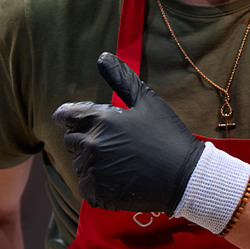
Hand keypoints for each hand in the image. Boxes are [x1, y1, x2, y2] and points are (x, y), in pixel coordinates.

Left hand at [52, 52, 205, 212]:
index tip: (68, 121)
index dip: (66, 117)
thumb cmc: (167, 135)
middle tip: (115, 145)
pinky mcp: (98, 192)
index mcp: (99, 119)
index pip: (65, 116)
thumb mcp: (147, 101)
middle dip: (86, 140)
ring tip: (122, 163)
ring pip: (80, 165)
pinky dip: (98, 185)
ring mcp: (94, 170)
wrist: (184, 176)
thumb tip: (102, 56)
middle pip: (71, 141)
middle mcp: (91, 144)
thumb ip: (122, 78)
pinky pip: (86, 187)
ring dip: (94, 163)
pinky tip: (120, 180)